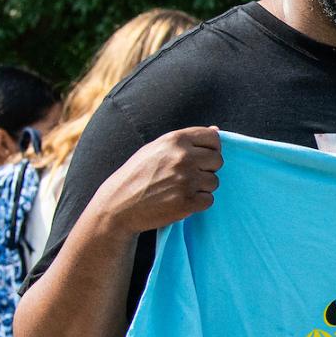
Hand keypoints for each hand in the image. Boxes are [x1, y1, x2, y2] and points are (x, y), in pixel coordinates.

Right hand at [90, 127, 221, 235]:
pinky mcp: (188, 202)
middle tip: (186, 176)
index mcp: (175, 140)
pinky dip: (197, 203)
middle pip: (218, 160)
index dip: (211, 149)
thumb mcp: (156, 149)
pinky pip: (209, 200)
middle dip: (207, 169)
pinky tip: (179, 201)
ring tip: (178, 189)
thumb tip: (216, 130)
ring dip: (201, 187)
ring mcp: (186, 180)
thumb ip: (186, 140)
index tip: (200, 157)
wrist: (117, 205)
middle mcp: (183, 157)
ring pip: (214, 181)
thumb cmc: (137, 175)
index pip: (214, 139)